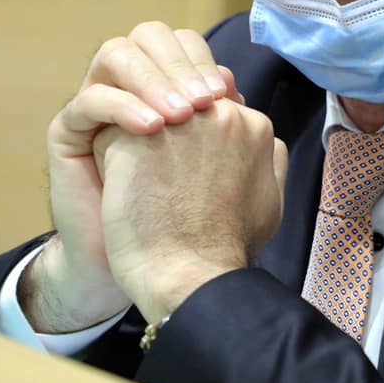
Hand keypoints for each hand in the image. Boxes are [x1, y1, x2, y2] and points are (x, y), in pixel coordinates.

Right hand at [22, 22, 242, 331]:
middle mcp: (135, 91)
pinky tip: (151, 131)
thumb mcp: (230, 169)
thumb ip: (238, 128)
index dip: (204, 61)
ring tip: (177, 119)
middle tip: (202, 103)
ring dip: (152, 78)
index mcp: (172, 92)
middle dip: (179, 63)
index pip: (184, 45)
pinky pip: (89, 100)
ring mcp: (101, 109)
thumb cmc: (197, 221)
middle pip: (150, 37)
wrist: (158, 273)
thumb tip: (234, 86)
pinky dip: (122, 107)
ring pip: (116, 54)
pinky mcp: (70, 134)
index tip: (222, 95)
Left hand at [93, 97, 288, 324]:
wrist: (190, 276)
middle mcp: (217, 112)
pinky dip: (113, 162)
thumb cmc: (228, 247)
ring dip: (143, 146)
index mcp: (252, 124)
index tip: (195, 180)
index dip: (197, 146)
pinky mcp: (135, 136)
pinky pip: (112, 134)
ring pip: (145, 114)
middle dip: (170, 136)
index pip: (211, 110)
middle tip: (170, 185)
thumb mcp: (271, 197)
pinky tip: (127, 193)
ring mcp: (176, 121)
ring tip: (149, 189)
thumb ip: (269, 155)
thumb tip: (262, 132)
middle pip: (179, 105)